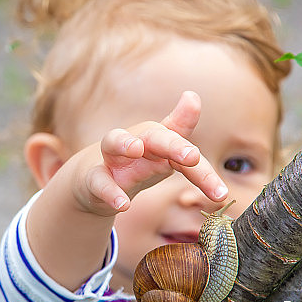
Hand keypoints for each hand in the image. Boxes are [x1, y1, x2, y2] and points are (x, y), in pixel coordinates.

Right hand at [73, 91, 227, 215]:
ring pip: (113, 142)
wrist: (94, 182)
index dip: (196, 149)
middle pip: (154, 136)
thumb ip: (182, 136)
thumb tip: (193, 96)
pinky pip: (100, 182)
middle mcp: (135, 143)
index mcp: (157, 142)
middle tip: (192, 156)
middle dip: (173, 144)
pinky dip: (110, 192)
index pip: (181, 145)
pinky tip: (122, 204)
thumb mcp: (161, 156)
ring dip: (125, 143)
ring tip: (136, 150)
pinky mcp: (93, 178)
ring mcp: (111, 158)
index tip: (208, 151)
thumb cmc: (135, 165)